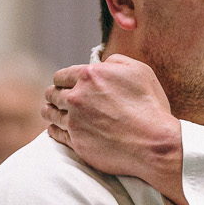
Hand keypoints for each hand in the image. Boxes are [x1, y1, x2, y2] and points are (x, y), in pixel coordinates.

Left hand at [45, 56, 187, 204]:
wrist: (153, 143)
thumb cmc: (150, 105)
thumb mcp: (139, 70)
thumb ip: (115, 61)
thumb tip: (102, 63)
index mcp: (89, 75)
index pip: (61, 75)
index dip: (63, 80)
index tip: (64, 85)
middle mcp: (77, 97)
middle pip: (52, 93)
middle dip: (54, 94)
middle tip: (56, 98)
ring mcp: (74, 122)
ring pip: (50, 113)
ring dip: (50, 111)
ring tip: (52, 112)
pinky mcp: (76, 143)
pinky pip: (55, 134)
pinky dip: (54, 129)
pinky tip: (56, 129)